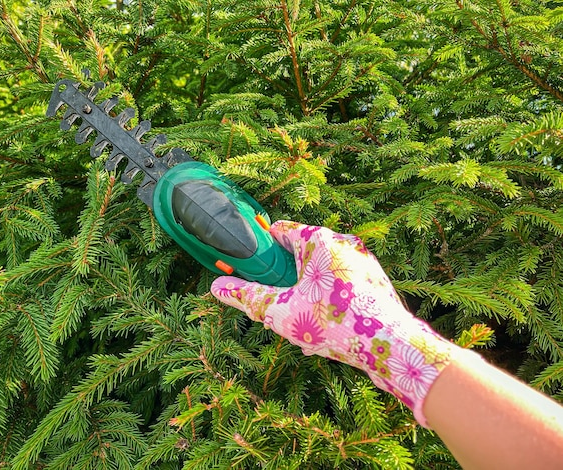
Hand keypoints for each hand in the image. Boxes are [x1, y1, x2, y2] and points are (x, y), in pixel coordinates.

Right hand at [211, 221, 457, 425]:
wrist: (394, 348)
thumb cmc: (335, 323)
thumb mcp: (281, 311)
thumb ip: (247, 297)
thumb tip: (217, 286)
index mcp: (320, 240)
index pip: (280, 231)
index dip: (261, 250)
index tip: (251, 270)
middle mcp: (344, 244)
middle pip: (300, 253)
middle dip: (285, 279)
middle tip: (277, 304)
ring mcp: (363, 262)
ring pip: (321, 272)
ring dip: (306, 294)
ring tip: (302, 323)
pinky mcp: (375, 282)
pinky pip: (341, 285)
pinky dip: (327, 301)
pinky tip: (326, 329)